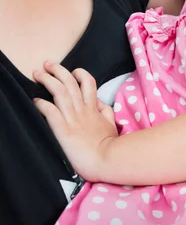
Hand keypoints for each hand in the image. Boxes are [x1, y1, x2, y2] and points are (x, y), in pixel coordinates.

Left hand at [33, 62, 117, 181]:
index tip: (73, 72)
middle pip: (70, 82)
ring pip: (60, 92)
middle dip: (58, 70)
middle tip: (47, 64)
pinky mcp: (64, 131)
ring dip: (48, 80)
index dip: (80, 74)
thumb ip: (105, 111)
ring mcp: (73, 119)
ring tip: (37, 74)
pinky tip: (36, 101)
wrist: (108, 160)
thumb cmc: (110, 145)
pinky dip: (42, 104)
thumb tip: (98, 102)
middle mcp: (82, 110)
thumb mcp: (111, 124)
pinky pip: (52, 113)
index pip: (88, 83)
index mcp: (93, 108)